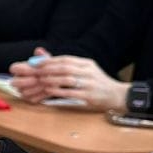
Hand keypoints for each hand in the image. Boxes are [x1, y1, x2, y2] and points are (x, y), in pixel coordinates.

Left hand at [8, 50, 128, 110]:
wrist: (117, 95)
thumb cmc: (96, 83)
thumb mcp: (85, 71)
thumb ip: (67, 66)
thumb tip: (44, 57)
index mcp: (87, 64)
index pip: (66, 59)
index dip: (50, 61)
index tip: (37, 63)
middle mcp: (89, 71)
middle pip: (65, 67)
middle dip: (49, 69)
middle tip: (35, 72)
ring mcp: (90, 83)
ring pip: (68, 78)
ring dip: (52, 79)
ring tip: (41, 80)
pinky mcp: (90, 96)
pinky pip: (72, 92)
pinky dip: (59, 90)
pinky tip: (50, 90)